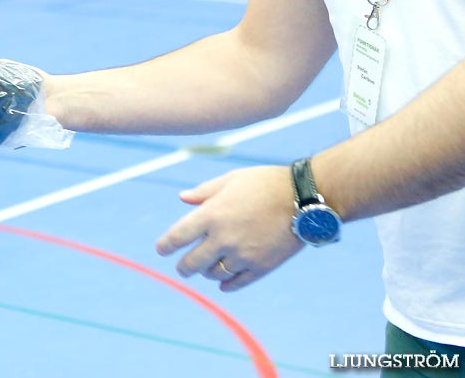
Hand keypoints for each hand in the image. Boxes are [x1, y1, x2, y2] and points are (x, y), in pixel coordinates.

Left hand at [154, 164, 303, 291]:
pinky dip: (227, 284)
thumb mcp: (231, 179)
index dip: (166, 246)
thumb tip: (182, 199)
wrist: (303, 199)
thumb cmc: (265, 183)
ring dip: (206, 272)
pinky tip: (223, 283)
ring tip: (207, 268)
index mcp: (212, 214)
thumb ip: (204, 192)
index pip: (178, 236)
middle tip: (183, 268)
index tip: (161, 250)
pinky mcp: (261, 267)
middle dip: (184, 267)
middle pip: (192, 262)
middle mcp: (223, 238)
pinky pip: (237, 282)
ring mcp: (242, 255)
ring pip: (214, 273)